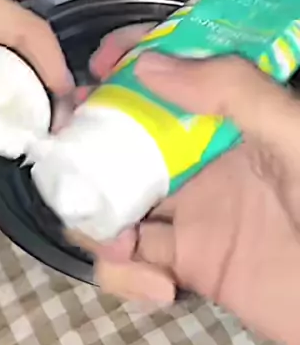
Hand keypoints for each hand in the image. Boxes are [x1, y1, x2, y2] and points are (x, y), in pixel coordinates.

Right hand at [81, 24, 299, 344]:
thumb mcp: (293, 136)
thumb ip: (233, 91)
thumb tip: (148, 65)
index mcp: (229, 119)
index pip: (173, 73)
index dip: (131, 58)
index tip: (97, 63)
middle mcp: (200, 158)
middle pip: (126, 134)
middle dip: (86, 139)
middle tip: (66, 149)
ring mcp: (190, 211)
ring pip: (113, 198)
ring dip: (94, 218)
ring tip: (116, 240)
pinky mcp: (186, 264)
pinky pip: (131, 262)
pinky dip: (124, 274)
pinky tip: (157, 286)